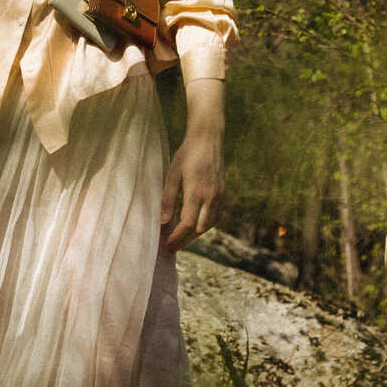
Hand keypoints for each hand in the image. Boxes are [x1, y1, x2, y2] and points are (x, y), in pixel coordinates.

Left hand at [160, 78, 224, 251]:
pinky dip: (205, 225)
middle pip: (199, 229)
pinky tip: (195, 226)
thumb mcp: (172, 174)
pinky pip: (216, 216)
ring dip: (195, 234)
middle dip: (185, 240)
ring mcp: (219, 195)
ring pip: (209, 225)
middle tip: (172, 247)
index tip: (167, 245)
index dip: (177, 237)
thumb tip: (163, 221)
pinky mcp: (223, 193)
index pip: (187, 224)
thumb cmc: (186, 154)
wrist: (208, 139)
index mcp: (196, 192)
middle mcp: (211, 197)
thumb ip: (168, 198)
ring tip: (181, 239)